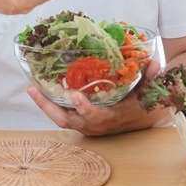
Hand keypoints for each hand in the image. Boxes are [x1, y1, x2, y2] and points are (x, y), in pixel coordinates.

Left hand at [27, 59, 166, 135]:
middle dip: (49, 107)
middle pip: (67, 120)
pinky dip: (49, 103)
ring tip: (31, 89)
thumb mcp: (146, 91)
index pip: (95, 117)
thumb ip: (149, 77)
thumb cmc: (139, 104)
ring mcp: (84, 124)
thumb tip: (153, 62)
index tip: (75, 94)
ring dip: (45, 105)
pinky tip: (39, 89)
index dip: (85, 108)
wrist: (138, 120)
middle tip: (34, 90)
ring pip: (60, 118)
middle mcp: (94, 124)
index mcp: (110, 117)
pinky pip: (61, 114)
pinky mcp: (79, 120)